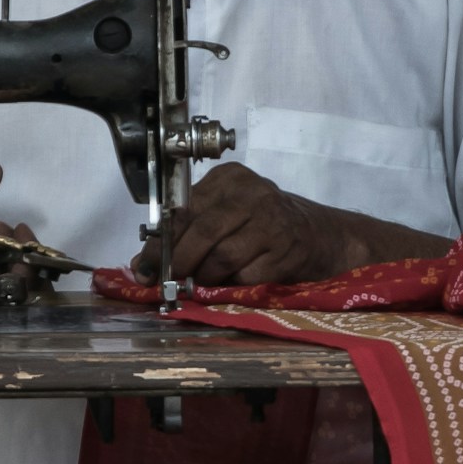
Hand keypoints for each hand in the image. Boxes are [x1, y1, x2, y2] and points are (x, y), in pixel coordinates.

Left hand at [136, 162, 347, 290]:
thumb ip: (186, 232)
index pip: (185, 210)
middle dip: (180, 262)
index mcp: (229, 178)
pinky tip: (236, 280)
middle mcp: (252, 193)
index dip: (161, 242)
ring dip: (206, 277)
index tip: (144, 267)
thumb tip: (142, 262)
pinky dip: (234, 285)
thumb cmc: (262, 224)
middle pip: (203, 231)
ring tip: (205, 281)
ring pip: (222, 257)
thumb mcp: (225, 214)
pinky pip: (247, 276)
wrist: (319, 234)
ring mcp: (273, 221)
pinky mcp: (287, 250)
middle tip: (168, 282)